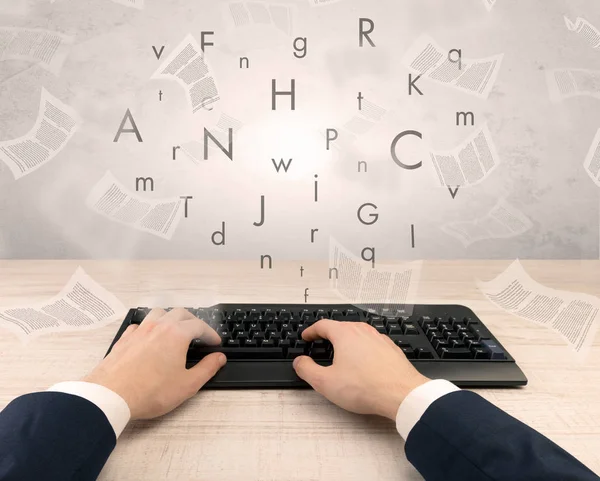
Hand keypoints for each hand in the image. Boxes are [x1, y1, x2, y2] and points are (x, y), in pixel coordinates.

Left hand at [83, 308, 225, 419]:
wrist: (111, 396)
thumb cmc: (149, 391)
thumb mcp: (187, 385)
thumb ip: (207, 369)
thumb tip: (218, 358)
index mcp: (176, 334)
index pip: (199, 326)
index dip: (210, 333)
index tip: (214, 342)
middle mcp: (158, 327)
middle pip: (180, 313)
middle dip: (193, 321)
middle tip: (199, 333)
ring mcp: (139, 331)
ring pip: (158, 313)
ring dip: (170, 318)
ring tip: (175, 329)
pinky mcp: (124, 340)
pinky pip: (140, 324)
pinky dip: (149, 327)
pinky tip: (150, 338)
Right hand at [293, 320, 429, 419]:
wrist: (402, 394)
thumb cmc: (366, 387)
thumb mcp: (326, 382)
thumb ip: (307, 370)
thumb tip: (300, 362)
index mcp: (345, 334)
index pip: (323, 325)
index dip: (311, 331)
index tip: (307, 336)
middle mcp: (363, 332)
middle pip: (341, 327)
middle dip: (329, 334)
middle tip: (321, 343)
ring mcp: (379, 339)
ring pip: (358, 334)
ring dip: (347, 341)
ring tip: (341, 353)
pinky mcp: (391, 350)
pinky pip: (372, 344)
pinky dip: (363, 349)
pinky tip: (363, 362)